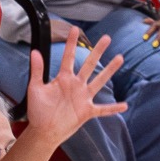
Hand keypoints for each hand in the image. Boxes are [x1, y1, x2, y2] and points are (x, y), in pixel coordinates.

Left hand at [24, 31, 126, 145]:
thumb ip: (37, 71)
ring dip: (109, 70)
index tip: (75, 28)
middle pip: (89, 64)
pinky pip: (103, 109)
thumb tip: (34, 51)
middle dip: (98, 51)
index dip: (71, 43)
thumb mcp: (35, 88)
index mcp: (63, 78)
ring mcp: (83, 98)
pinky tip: (124, 105)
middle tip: (107, 37)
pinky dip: (113, 108)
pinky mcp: (87, 111)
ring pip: (99, 81)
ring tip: (120, 58)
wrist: (43, 131)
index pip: (69, 57)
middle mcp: (76, 85)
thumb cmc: (38, 110)